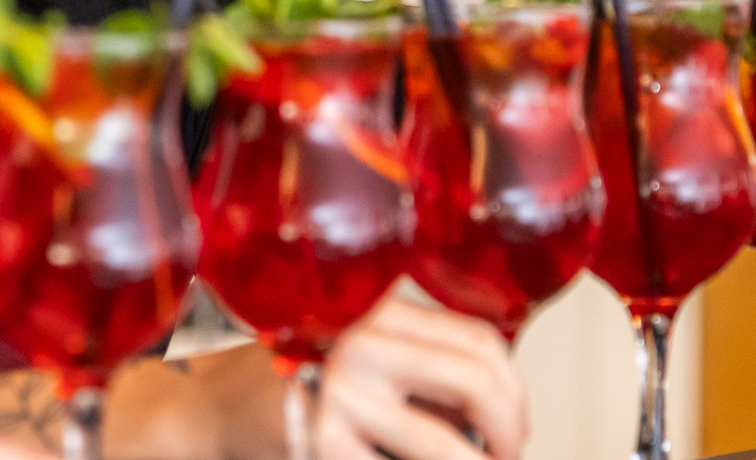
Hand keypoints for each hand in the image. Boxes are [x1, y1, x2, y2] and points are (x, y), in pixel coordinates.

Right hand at [315, 294, 527, 459]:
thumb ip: (434, 367)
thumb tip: (507, 414)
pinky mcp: (325, 443)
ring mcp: (342, 393)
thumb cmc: (322, 386)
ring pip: (446, 444)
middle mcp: (361, 341)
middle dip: (508, 431)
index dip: (515, 392)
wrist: (238, 407)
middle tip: (507, 454)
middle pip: (475, 381)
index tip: (516, 423)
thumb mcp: (378, 355)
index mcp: (383, 309)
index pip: (481, 341)